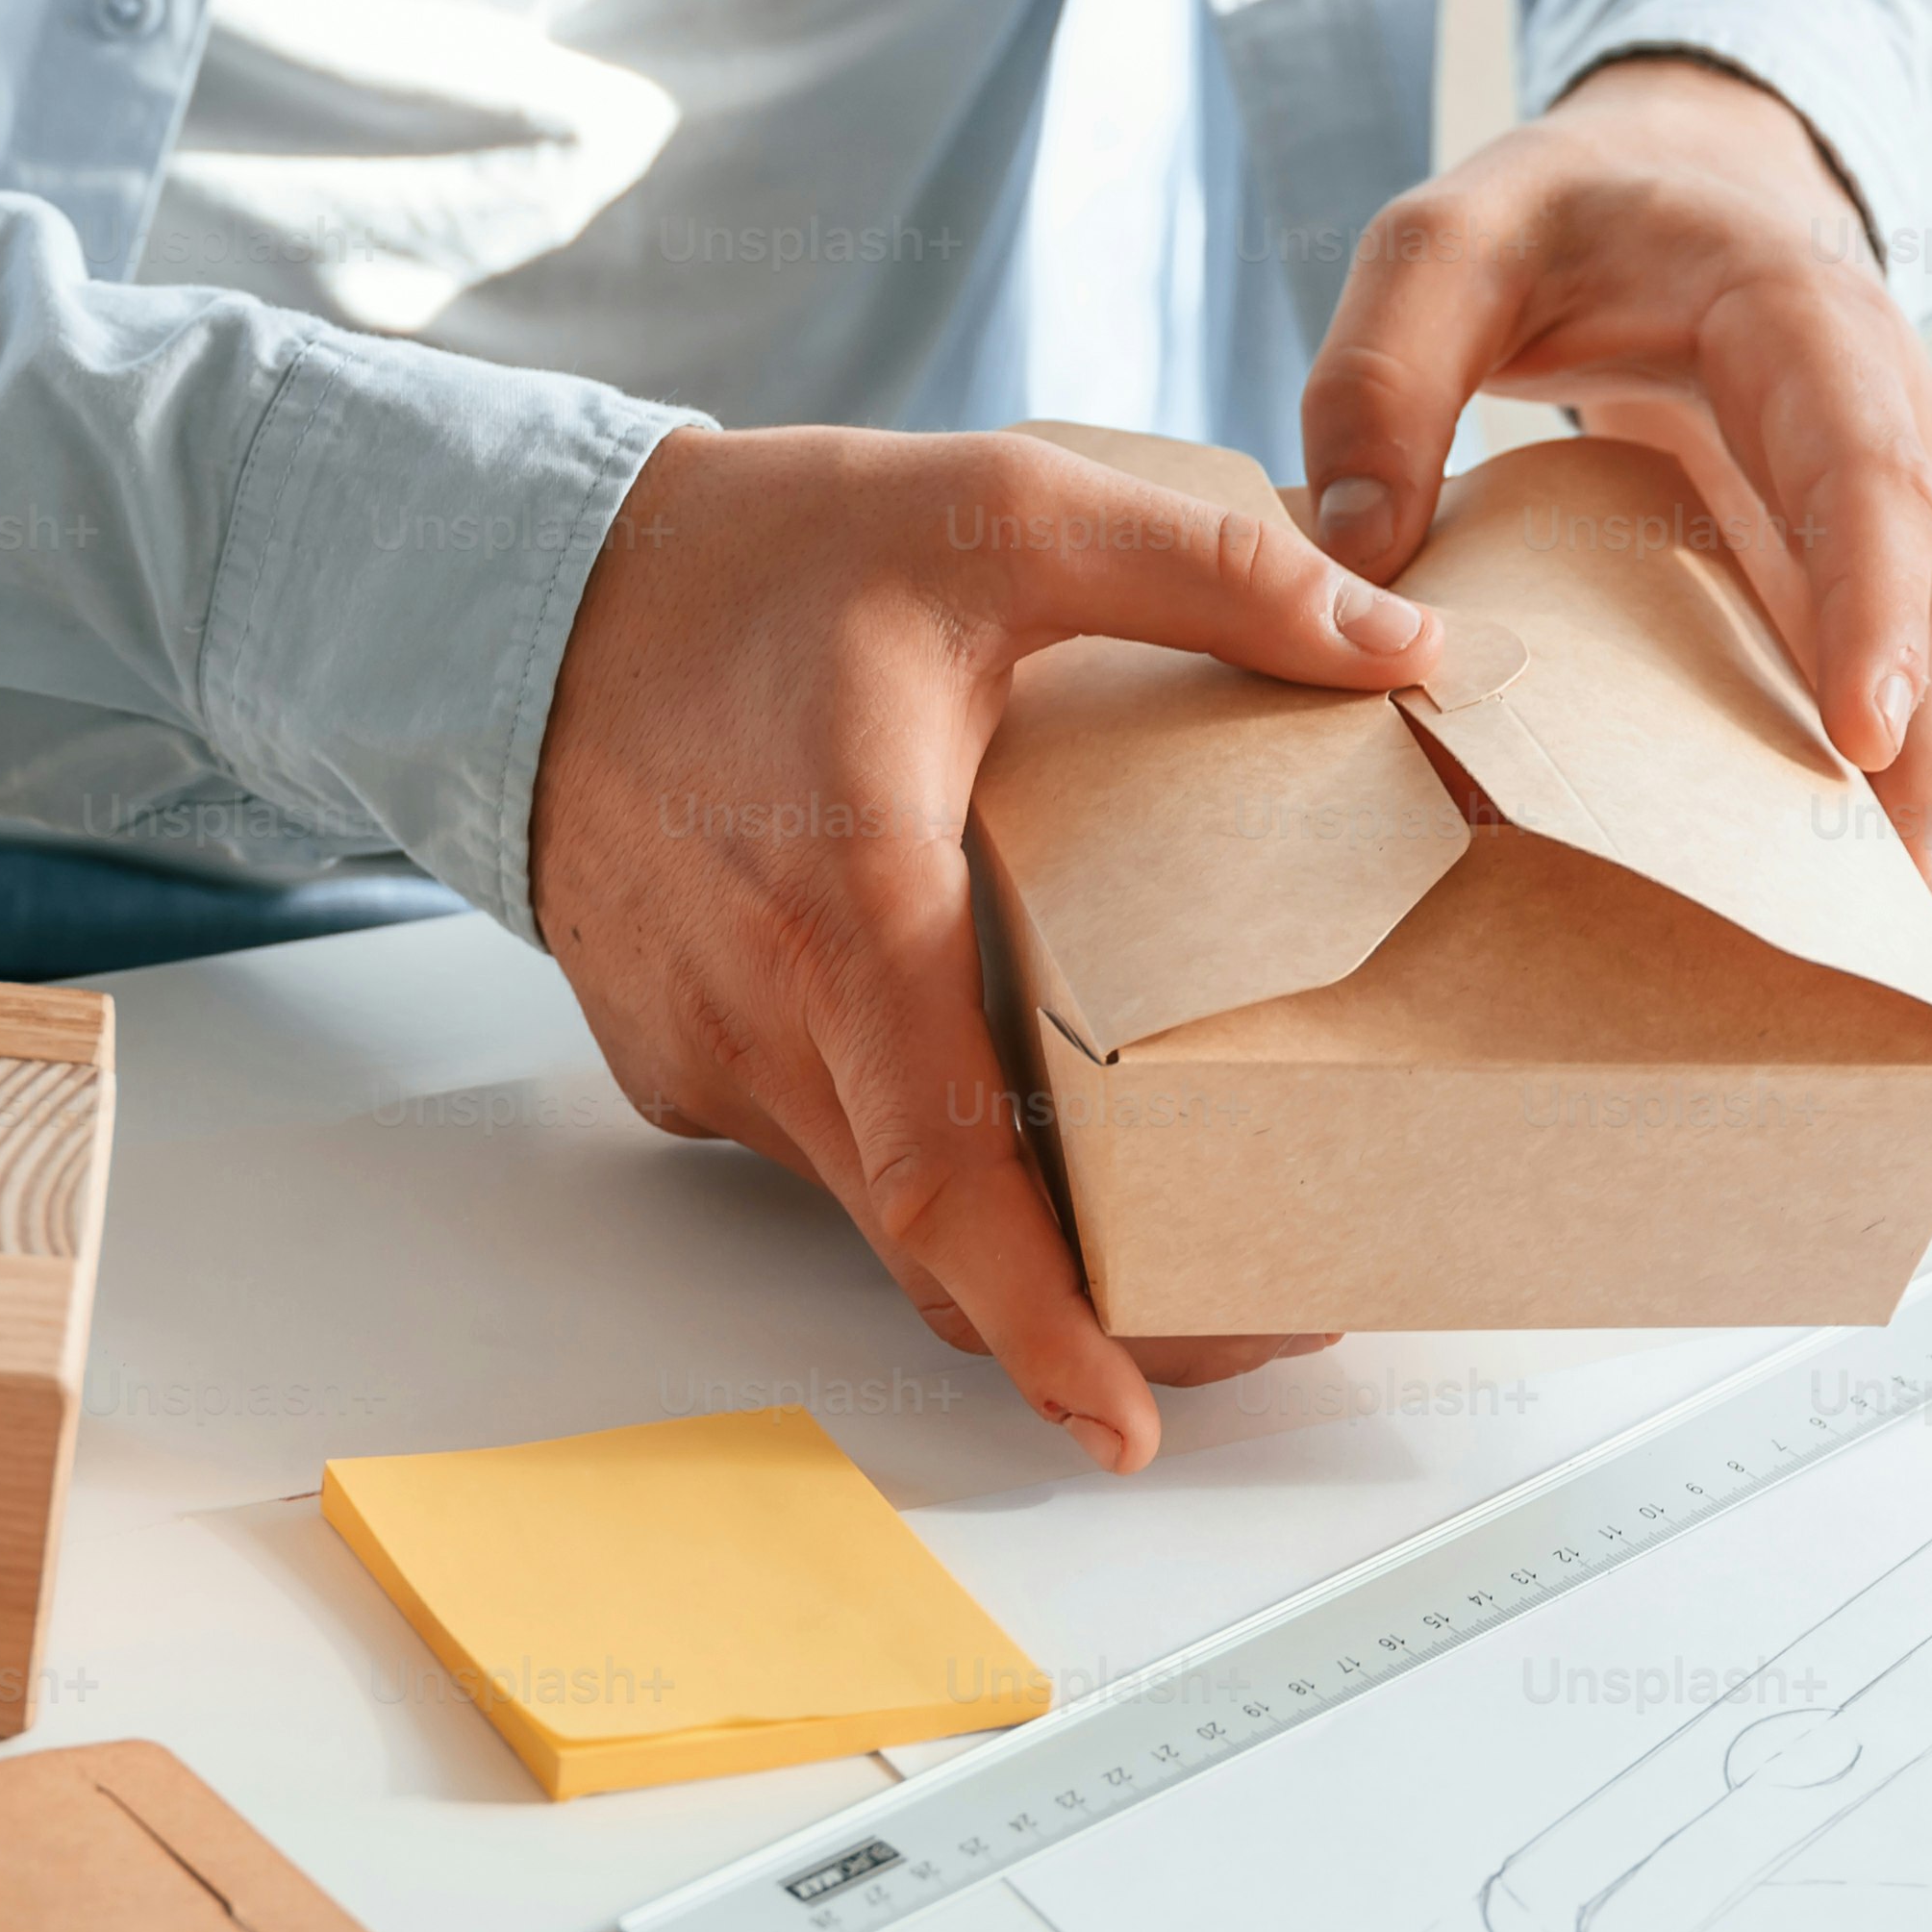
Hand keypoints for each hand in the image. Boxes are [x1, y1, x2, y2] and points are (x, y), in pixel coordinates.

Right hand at [531, 426, 1435, 1471]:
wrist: (522, 589)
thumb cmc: (750, 559)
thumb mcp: (1000, 508)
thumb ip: (1212, 576)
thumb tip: (1409, 641)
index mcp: (851, 903)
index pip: (945, 1170)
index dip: (1042, 1319)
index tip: (1126, 1423)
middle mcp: (765, 1013)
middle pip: (934, 1240)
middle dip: (1089, 1316)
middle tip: (1252, 1315)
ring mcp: (705, 1051)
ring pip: (874, 1205)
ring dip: (1002, 1240)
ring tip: (1154, 1207)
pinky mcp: (673, 1057)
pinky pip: (814, 1146)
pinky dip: (908, 1158)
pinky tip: (992, 1089)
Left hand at [1299, 55, 1931, 914]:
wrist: (1666, 190)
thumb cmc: (1557, 216)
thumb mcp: (1443, 239)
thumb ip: (1384, 372)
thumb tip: (1349, 561)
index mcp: (1796, 313)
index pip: (1860, 451)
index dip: (1873, 586)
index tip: (1865, 727)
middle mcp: (1878, 419)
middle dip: (1931, 759)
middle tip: (1914, 918)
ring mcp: (1875, 514)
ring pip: (1926, 673)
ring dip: (1916, 814)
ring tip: (1897, 966)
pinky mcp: (1839, 581)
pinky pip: (1865, 694)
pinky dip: (1858, 803)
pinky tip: (1829, 920)